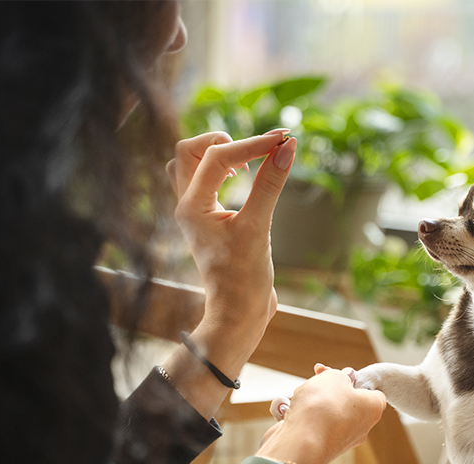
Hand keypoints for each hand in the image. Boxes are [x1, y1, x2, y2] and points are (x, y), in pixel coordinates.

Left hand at [166, 130, 294, 349]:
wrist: (238, 314)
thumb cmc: (244, 278)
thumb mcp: (259, 228)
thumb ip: (270, 184)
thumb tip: (287, 147)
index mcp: (191, 207)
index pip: (216, 156)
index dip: (251, 144)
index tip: (283, 140)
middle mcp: (186, 206)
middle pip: (189, 151)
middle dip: (223, 141)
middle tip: (256, 151)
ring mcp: (195, 213)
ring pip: (190, 164)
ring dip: (217, 154)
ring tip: (246, 164)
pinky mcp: (207, 220)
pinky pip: (203, 181)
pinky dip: (221, 170)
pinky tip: (245, 178)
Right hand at [258, 364, 386, 463]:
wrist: (300, 442)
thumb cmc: (323, 408)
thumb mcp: (334, 377)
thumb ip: (340, 375)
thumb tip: (344, 378)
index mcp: (372, 409)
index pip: (373, 392)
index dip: (356, 380)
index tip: (340, 374)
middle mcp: (360, 428)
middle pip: (346, 401)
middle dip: (329, 389)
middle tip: (317, 379)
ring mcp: (339, 439)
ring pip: (325, 412)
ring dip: (311, 401)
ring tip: (301, 396)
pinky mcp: (318, 446)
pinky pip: (310, 425)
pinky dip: (300, 416)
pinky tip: (289, 411)